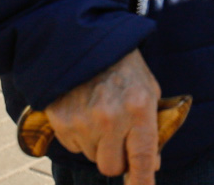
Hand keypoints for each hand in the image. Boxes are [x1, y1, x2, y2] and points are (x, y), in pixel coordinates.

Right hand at [43, 49, 161, 184]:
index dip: (143, 180)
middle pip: (111, 166)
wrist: (85, 43)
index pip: (143, 156)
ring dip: (97, 144)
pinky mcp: (60, 120)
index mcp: (139, 107)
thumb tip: (152, 164)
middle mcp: (110, 117)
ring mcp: (83, 120)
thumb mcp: (148, 90)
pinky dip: (80, 136)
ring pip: (91, 156)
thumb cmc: (124, 68)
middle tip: (118, 140)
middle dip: (116, 160)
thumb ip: (152, 127)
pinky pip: (73, 145)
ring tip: (100, 114)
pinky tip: (84, 111)